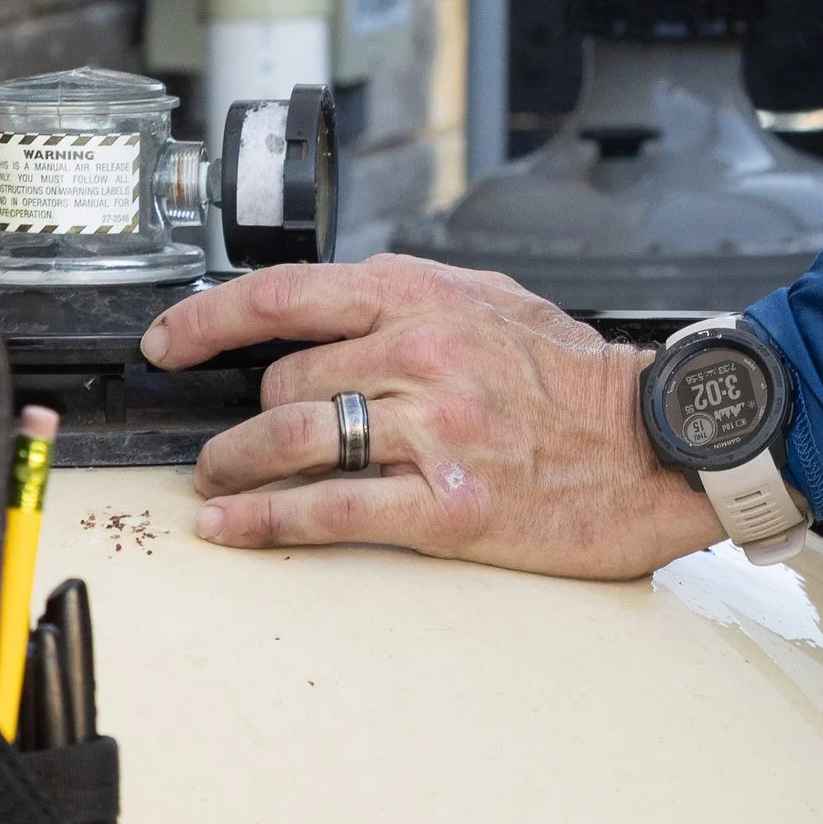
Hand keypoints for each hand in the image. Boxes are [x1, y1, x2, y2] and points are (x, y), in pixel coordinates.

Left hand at [142, 256, 721, 579]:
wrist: (653, 445)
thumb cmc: (575, 379)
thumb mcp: (494, 302)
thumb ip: (409, 299)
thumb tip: (325, 310)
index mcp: (427, 297)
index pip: (288, 295)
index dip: (209, 317)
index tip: (168, 340)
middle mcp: (424, 356)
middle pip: (284, 382)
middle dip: (245, 416)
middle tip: (229, 440)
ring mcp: (435, 432)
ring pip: (293, 443)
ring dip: (236, 467)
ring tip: (218, 482)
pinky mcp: (445, 507)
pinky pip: (330, 513)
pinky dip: (266, 523)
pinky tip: (233, 528)